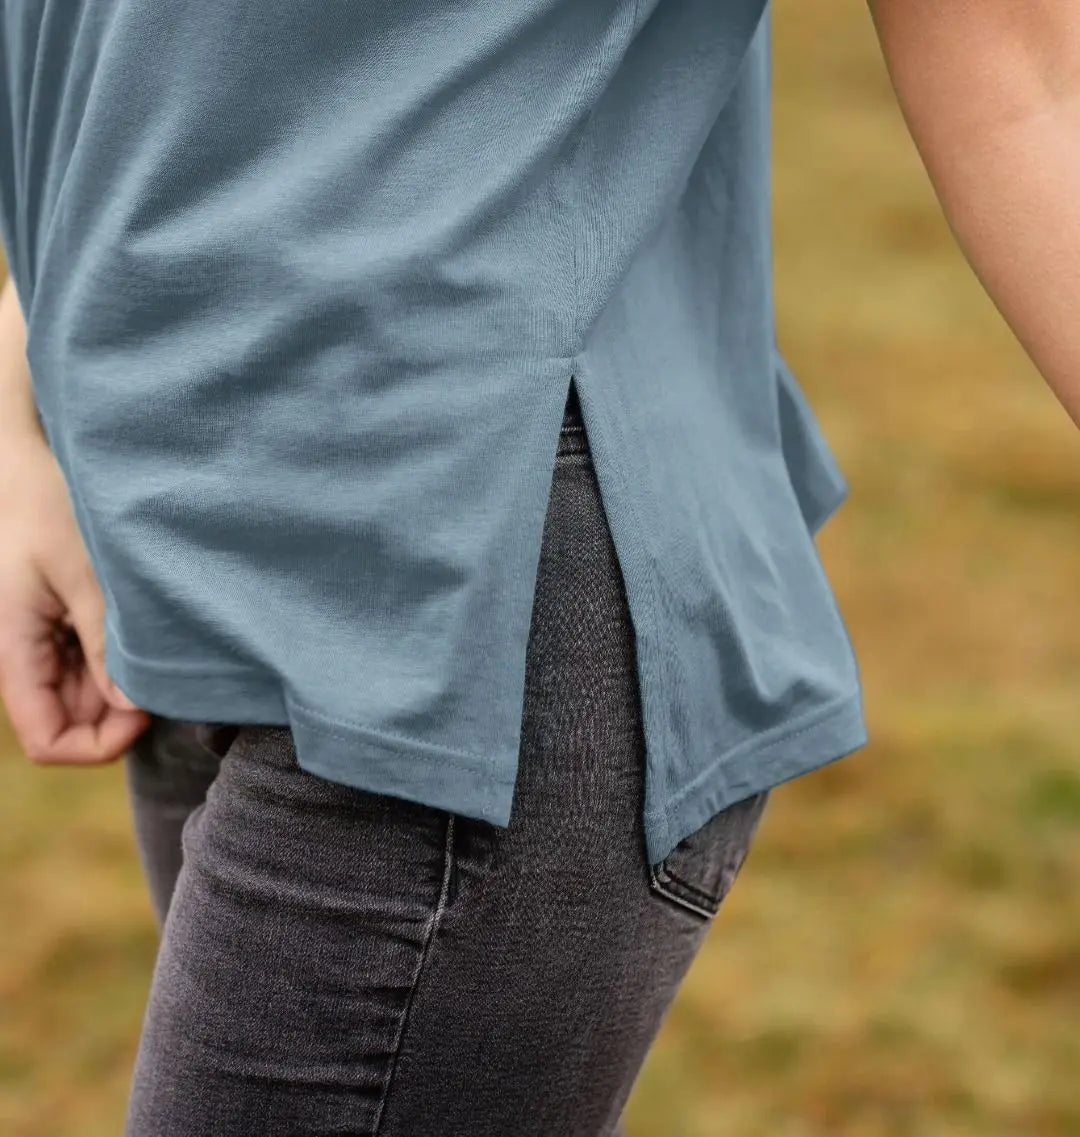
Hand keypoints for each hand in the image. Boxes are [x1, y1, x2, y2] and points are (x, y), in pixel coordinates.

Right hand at [0, 431, 150, 764]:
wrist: (18, 457)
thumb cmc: (43, 503)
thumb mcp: (82, 573)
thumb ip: (106, 643)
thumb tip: (136, 707)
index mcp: (12, 651)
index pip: (48, 741)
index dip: (99, 745)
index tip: (147, 710)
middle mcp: (20, 655)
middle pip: (73, 721)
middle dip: (120, 710)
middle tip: (166, 672)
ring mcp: (40, 641)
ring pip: (86, 694)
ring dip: (122, 682)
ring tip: (152, 640)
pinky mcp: (57, 622)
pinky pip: (89, 662)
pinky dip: (118, 656)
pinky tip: (140, 624)